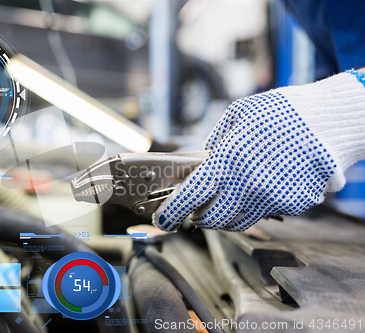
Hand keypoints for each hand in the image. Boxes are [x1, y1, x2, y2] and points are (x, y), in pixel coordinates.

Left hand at [152, 89, 336, 231]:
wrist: (331, 120)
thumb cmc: (282, 113)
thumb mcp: (238, 116)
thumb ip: (215, 143)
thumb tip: (202, 161)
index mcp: (227, 161)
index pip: (189, 197)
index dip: (171, 213)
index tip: (162, 219)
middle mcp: (246, 186)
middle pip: (211, 220)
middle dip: (198, 217)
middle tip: (196, 210)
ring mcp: (271, 199)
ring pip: (237, 223)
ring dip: (224, 216)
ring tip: (226, 199)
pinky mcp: (292, 205)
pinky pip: (265, 213)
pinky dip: (255, 206)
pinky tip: (261, 187)